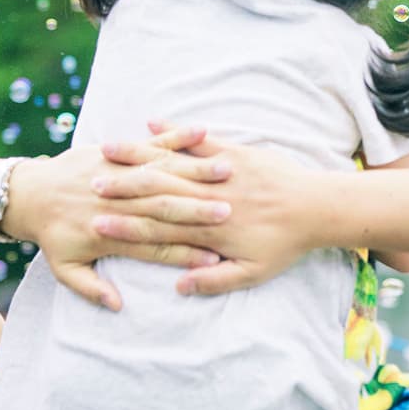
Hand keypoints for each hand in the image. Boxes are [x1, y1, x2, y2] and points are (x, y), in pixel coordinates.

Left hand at [5, 126, 231, 309]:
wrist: (27, 194)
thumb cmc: (51, 233)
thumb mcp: (63, 268)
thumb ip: (90, 288)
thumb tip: (117, 304)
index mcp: (110, 234)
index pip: (156, 246)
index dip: (186, 253)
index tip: (216, 259)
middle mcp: (118, 203)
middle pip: (167, 207)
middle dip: (200, 210)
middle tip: (230, 212)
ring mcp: (119, 174)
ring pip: (164, 172)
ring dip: (197, 170)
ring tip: (227, 171)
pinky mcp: (117, 154)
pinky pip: (151, 143)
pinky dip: (176, 136)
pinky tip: (202, 131)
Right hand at [93, 121, 327, 295]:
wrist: (319, 208)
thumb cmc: (287, 244)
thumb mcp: (254, 272)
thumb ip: (215, 281)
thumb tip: (180, 286)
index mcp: (212, 232)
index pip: (161, 231)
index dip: (127, 228)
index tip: (96, 225)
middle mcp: (212, 200)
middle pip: (158, 194)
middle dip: (122, 189)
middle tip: (89, 186)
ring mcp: (223, 174)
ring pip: (173, 165)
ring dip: (138, 157)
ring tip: (107, 151)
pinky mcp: (235, 153)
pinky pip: (200, 141)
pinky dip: (175, 132)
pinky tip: (150, 123)